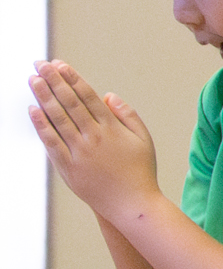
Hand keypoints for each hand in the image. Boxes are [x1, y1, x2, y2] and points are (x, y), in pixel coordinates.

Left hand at [29, 62, 161, 219]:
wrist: (132, 205)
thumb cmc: (140, 171)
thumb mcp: (143, 140)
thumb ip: (128, 115)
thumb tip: (108, 95)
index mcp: (112, 128)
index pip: (88, 96)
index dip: (72, 78)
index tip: (60, 64)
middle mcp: (94, 137)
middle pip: (69, 102)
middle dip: (53, 80)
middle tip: (40, 64)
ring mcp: (79, 152)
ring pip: (57, 118)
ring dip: (43, 97)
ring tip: (32, 79)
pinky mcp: (68, 167)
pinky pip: (50, 142)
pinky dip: (41, 125)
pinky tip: (33, 110)